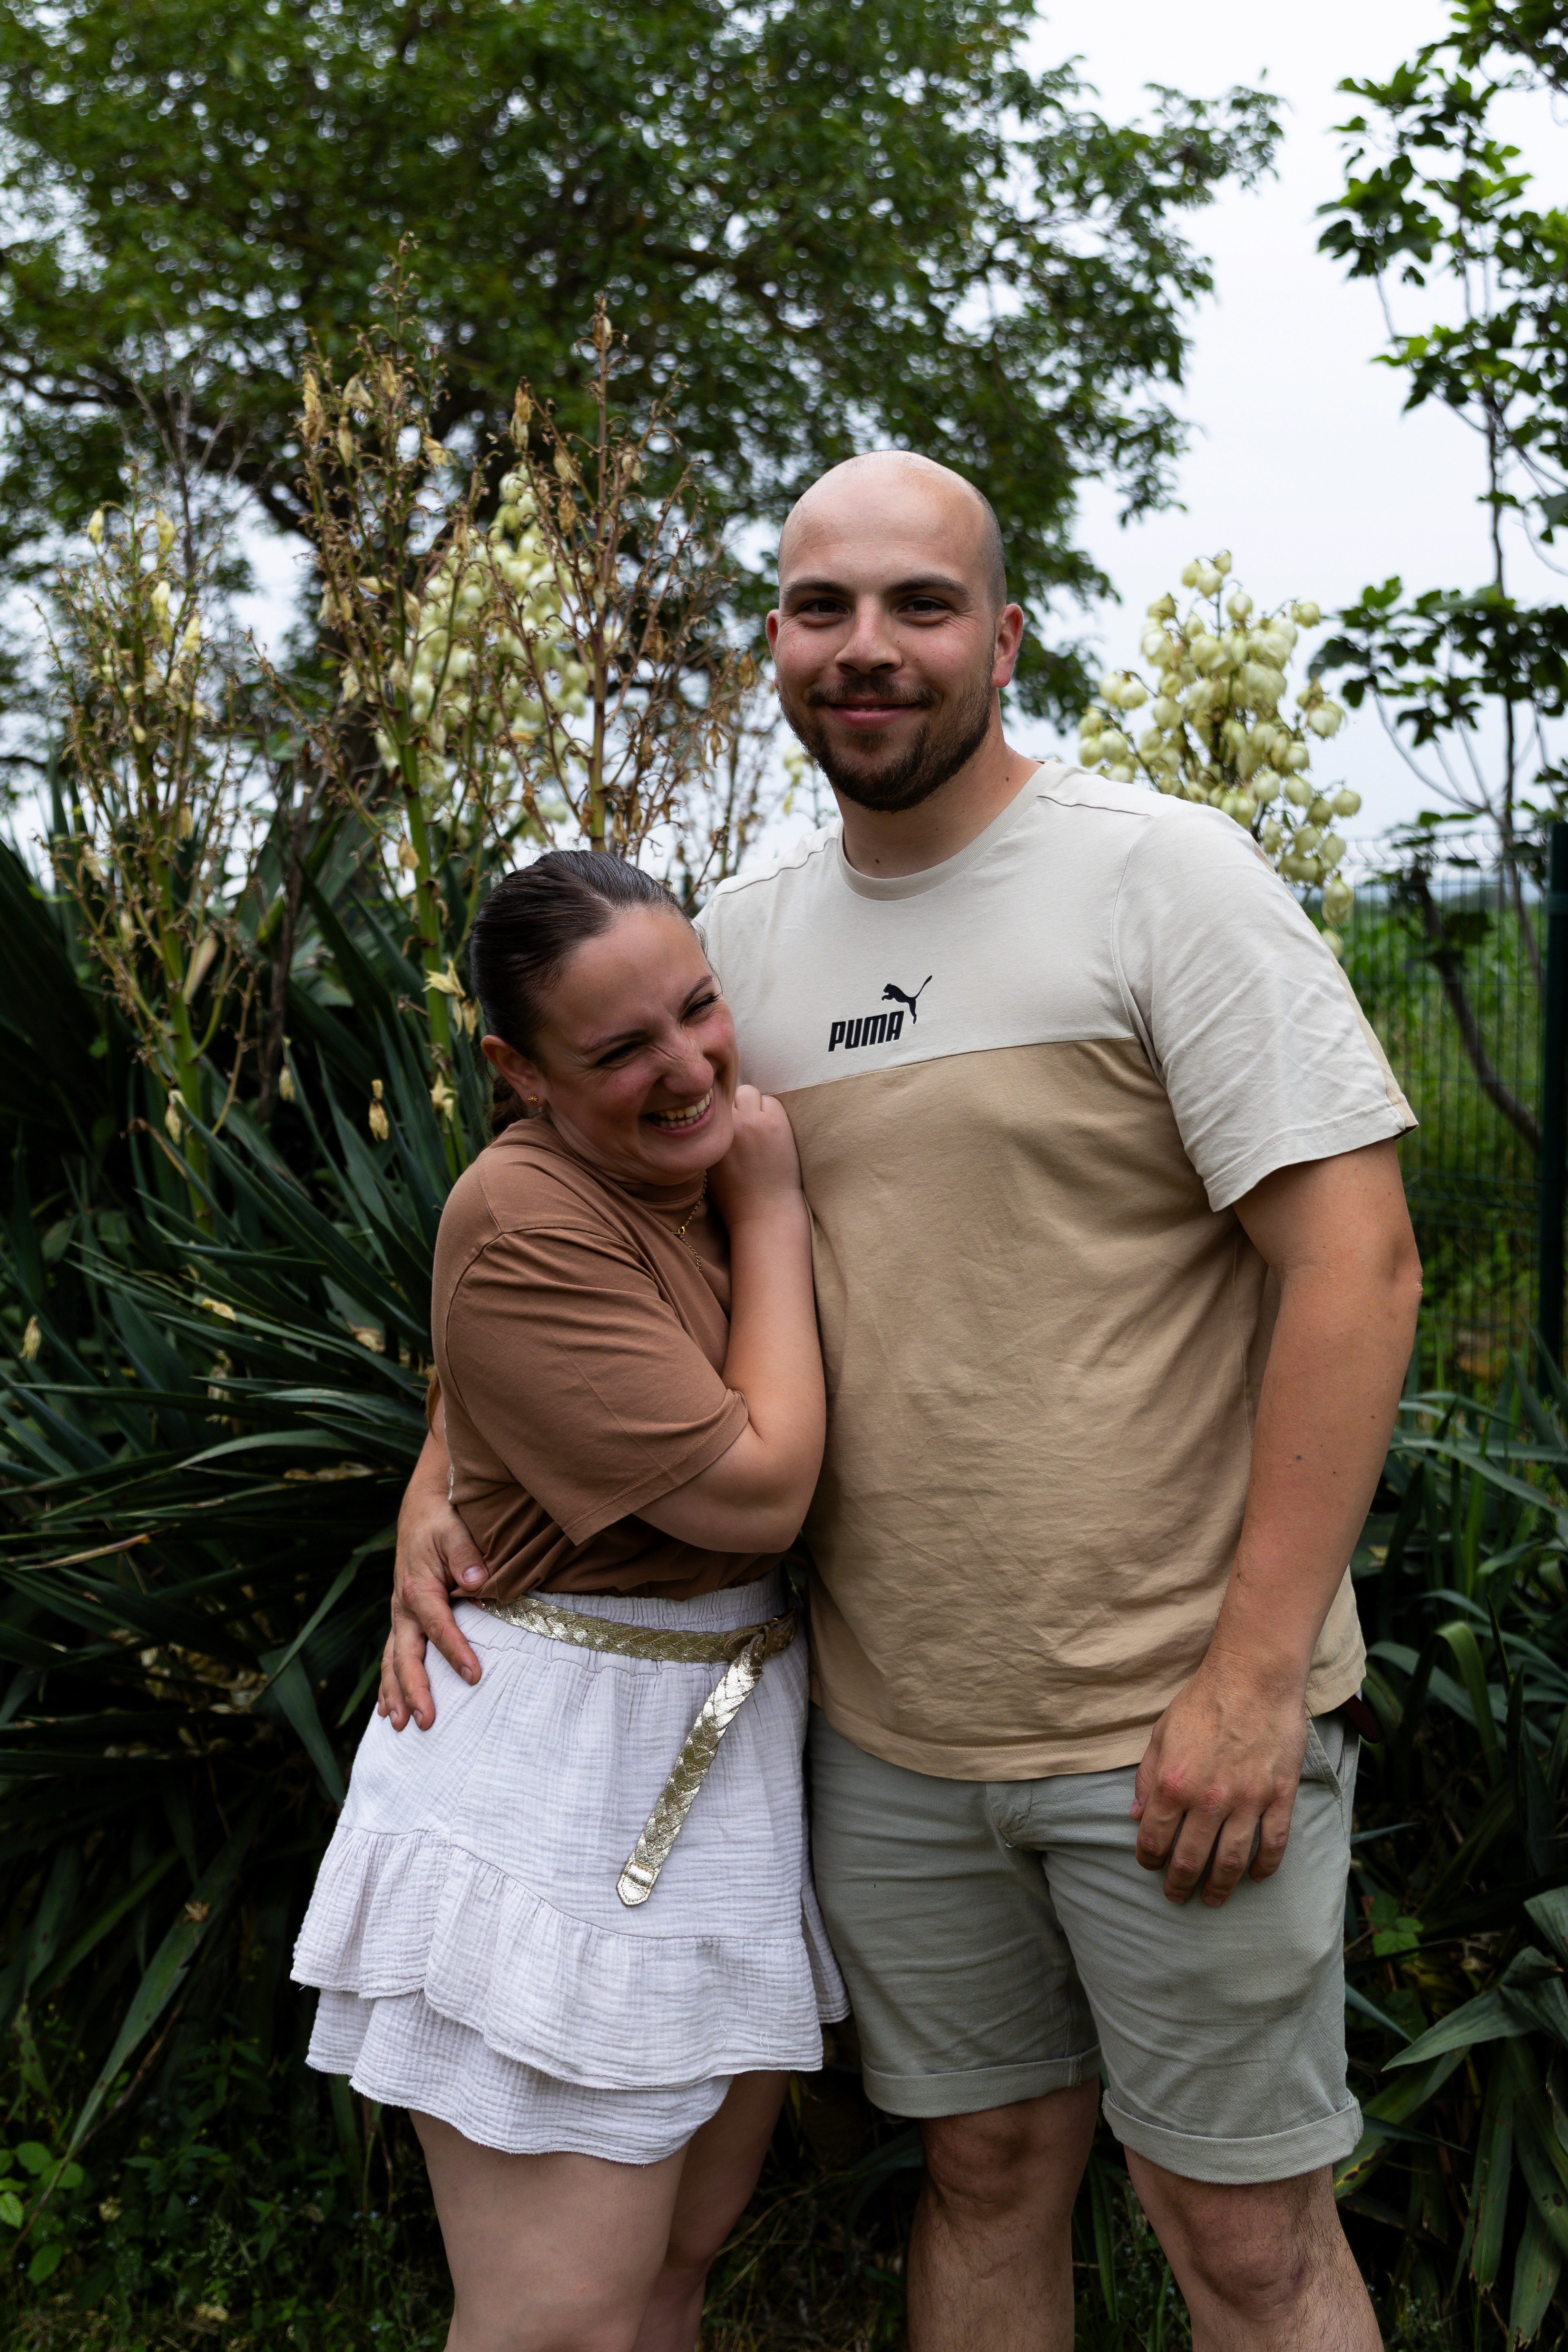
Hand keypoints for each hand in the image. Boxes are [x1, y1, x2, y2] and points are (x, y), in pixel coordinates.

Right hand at [377, 1480, 487, 1731]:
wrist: (421, 1511)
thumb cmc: (443, 1519)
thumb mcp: (455, 1529)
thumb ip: (466, 1554)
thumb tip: (478, 1580)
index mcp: (418, 1588)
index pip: (439, 1627)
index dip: (456, 1652)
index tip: (474, 1676)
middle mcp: (403, 1607)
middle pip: (406, 1655)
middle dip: (414, 1690)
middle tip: (425, 1721)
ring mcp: (399, 1616)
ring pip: (392, 1661)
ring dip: (395, 1693)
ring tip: (399, 1725)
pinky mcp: (402, 1619)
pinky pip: (390, 1655)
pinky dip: (387, 1683)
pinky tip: (386, 1709)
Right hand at [707, 1085, 802, 1229]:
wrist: (764, 1213)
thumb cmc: (733, 1195)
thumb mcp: (705, 1164)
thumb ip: (705, 1135)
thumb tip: (709, 1108)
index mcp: (706, 1134)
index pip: (706, 1099)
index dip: (713, 1105)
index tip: (718, 1114)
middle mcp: (728, 1123)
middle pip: (726, 1092)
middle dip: (731, 1104)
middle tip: (738, 1124)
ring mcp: (754, 1121)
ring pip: (749, 1091)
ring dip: (751, 1103)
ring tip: (754, 1126)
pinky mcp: (778, 1124)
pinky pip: (771, 1101)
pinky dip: (769, 1111)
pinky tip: (770, 1130)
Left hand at [1130, 1659, 1309, 1905]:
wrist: (1253, 1678)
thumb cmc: (1202, 1702)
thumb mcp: (1160, 1735)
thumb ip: (1146, 1777)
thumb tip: (1135, 1816)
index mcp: (1173, 1783)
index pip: (1153, 1838)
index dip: (1148, 1859)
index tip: (1150, 1865)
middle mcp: (1208, 1798)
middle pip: (1191, 1860)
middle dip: (1180, 1885)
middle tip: (1177, 1897)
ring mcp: (1247, 1800)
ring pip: (1232, 1861)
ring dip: (1220, 1887)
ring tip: (1212, 1899)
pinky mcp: (1279, 1796)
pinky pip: (1273, 1844)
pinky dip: (1264, 1867)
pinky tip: (1256, 1877)